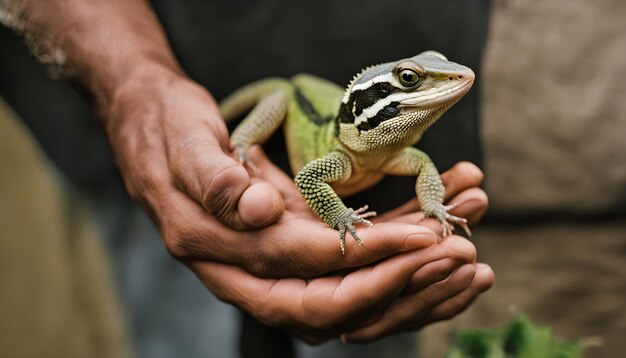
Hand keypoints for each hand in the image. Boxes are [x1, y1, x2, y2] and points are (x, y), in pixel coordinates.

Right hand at [186, 159, 491, 343]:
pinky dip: (395, 236)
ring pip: (351, 283)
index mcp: (215, 253)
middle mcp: (249, 271)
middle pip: (334, 300)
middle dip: (401, 278)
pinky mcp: (294, 238)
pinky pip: (348, 252)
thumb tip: (261, 214)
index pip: (299, 275)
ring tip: (466, 227)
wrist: (158, 124)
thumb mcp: (181, 144)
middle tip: (459, 249)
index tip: (420, 241)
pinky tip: (437, 211)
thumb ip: (214, 181)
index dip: (361, 261)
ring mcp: (275, 259)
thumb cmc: (165, 129)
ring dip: (411, 264)